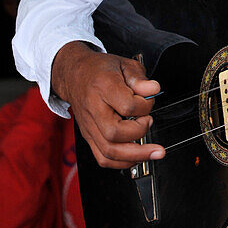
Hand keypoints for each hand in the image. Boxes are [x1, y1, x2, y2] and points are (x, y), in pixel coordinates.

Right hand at [51, 41, 165, 169]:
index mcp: (103, 87)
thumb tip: (153, 89)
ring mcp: (89, 126)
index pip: (127, 106)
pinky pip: (103, 158)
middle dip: (140, 133)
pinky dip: (122, 163)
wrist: (74, 75)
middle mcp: (93, 110)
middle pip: (114, 133)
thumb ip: (139, 77)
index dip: (144, 106)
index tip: (149, 99)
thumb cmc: (99, 70)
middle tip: (149, 122)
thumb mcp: (123, 64)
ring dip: (135, 155)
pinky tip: (137, 157)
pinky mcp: (89, 137)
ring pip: (109, 151)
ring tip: (153, 152)